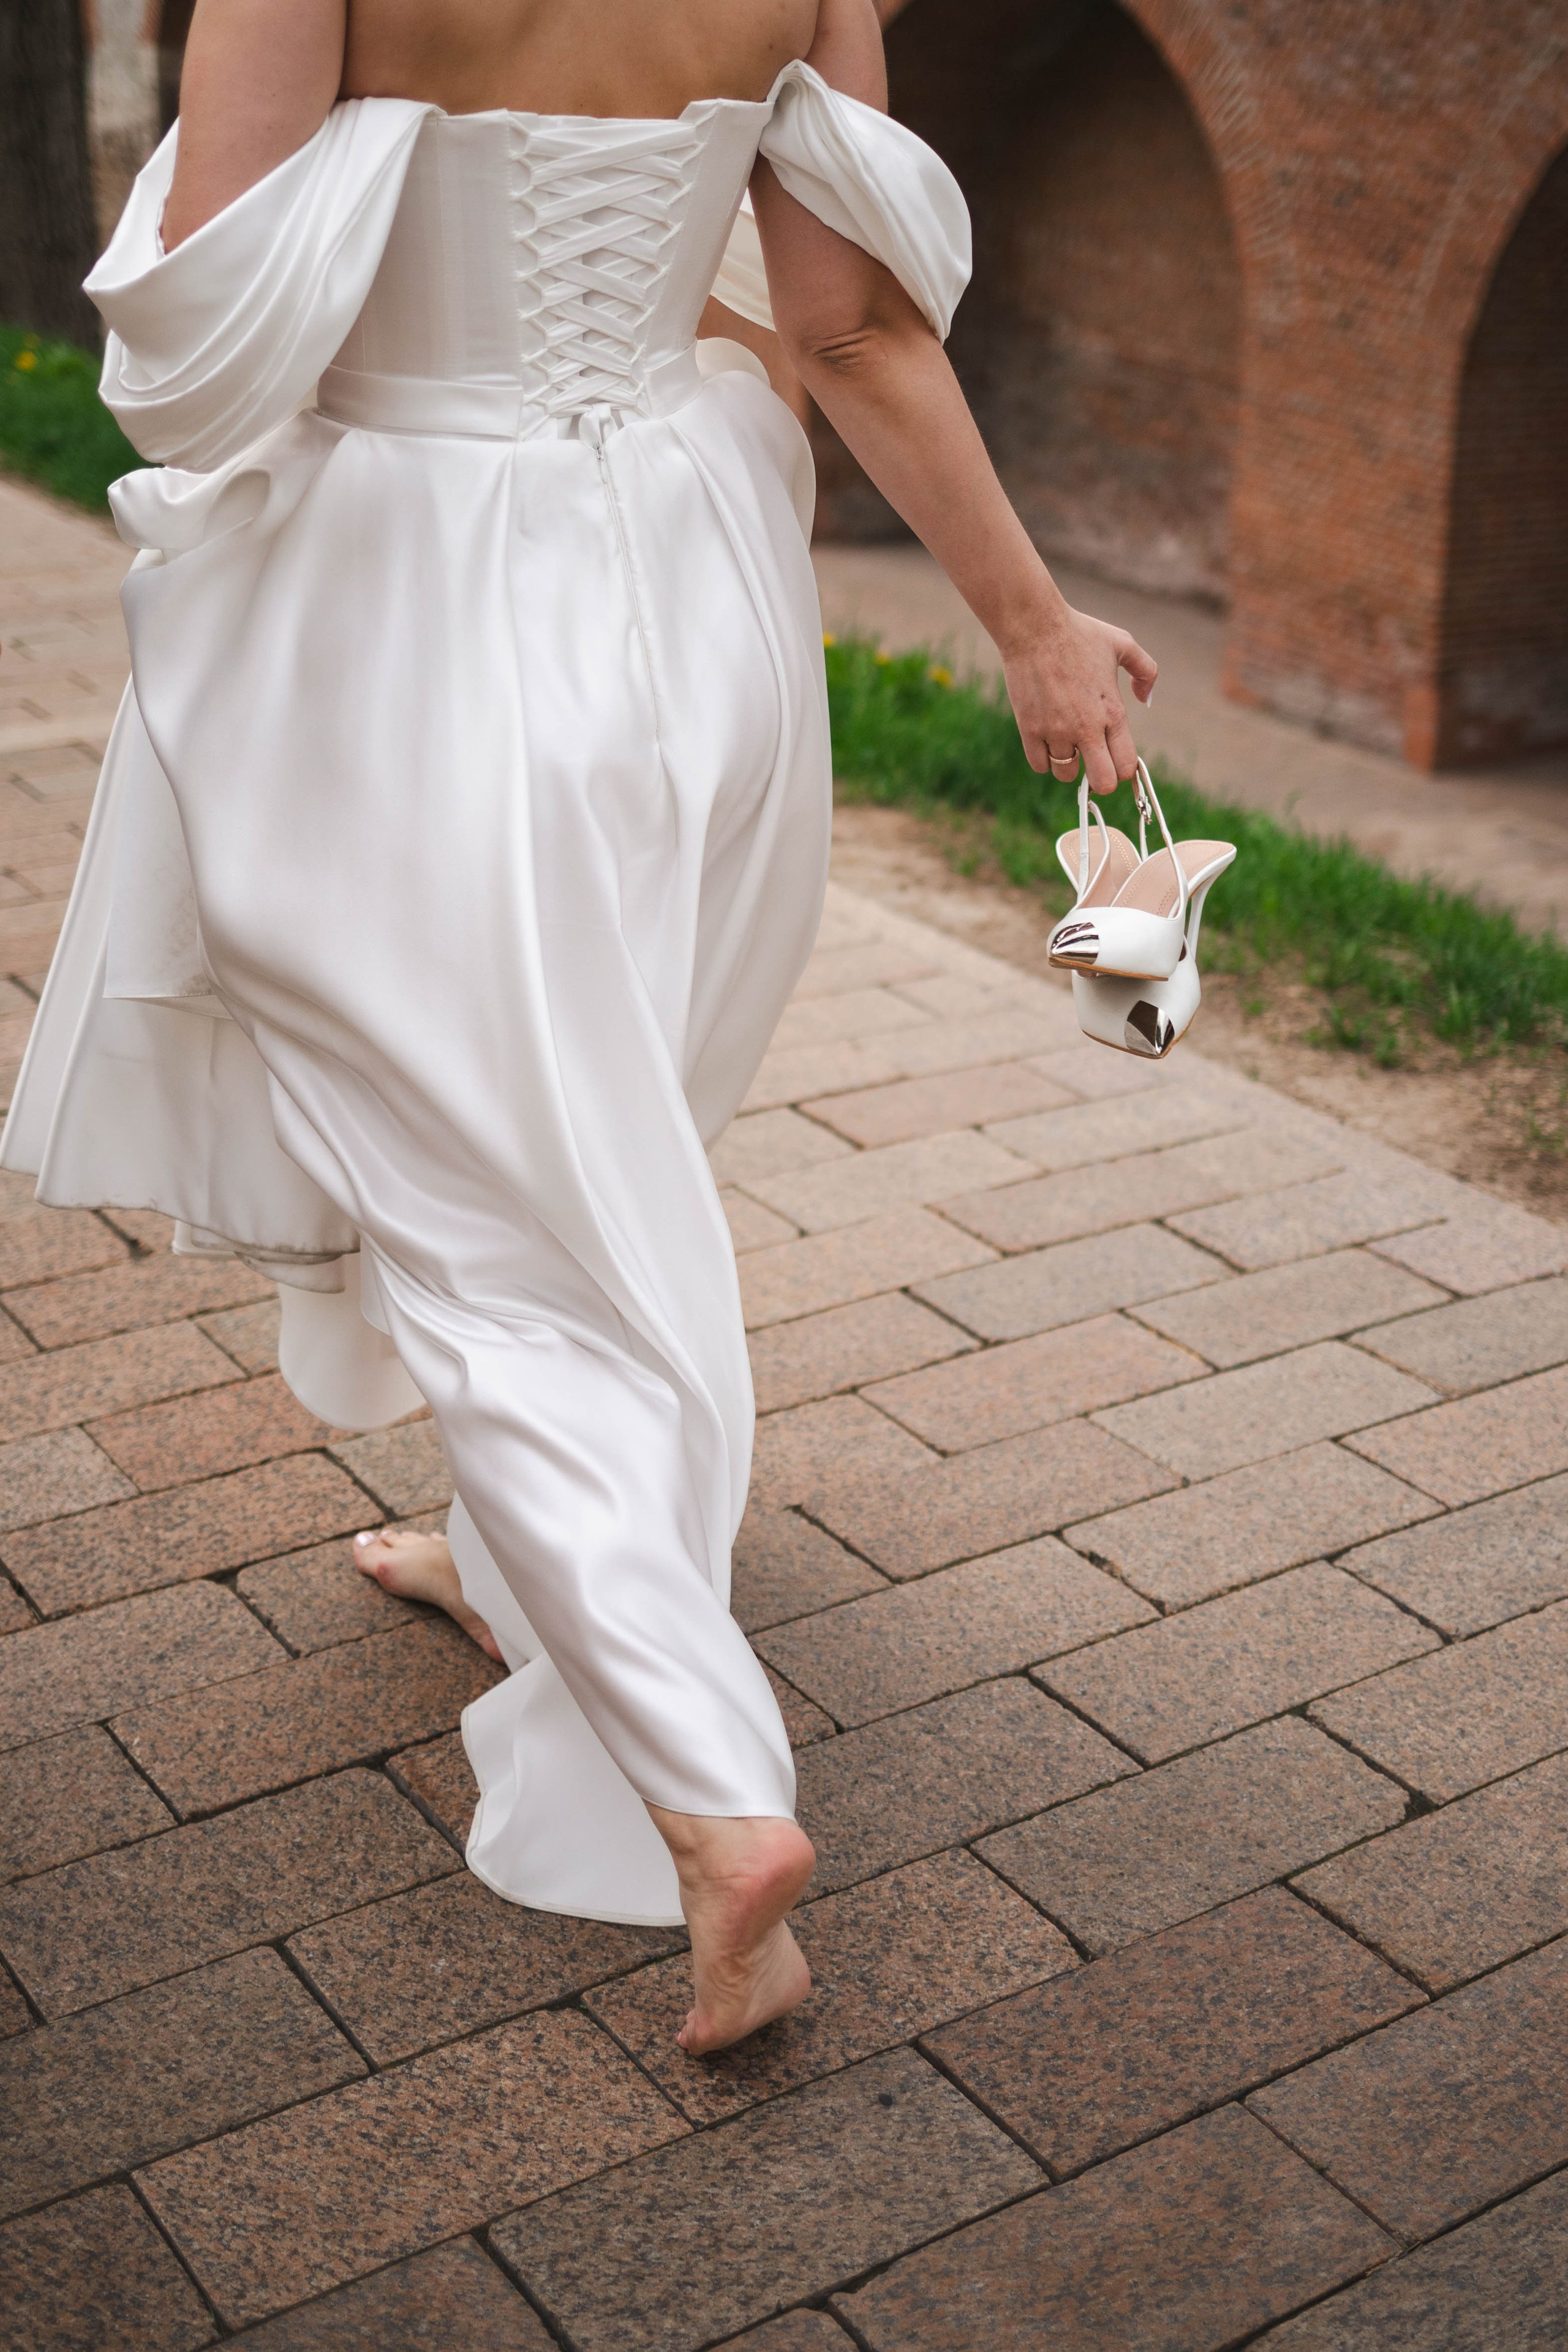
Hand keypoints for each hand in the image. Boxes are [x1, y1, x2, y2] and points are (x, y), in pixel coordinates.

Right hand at [1000, 604, 1157, 794]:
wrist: (1034, 627)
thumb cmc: (1080, 632)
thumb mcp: (1123, 643)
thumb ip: (1145, 671)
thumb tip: (1145, 700)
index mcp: (1113, 711)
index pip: (1126, 766)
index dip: (1123, 769)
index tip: (1115, 757)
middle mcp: (1087, 728)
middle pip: (1102, 782)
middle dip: (1101, 778)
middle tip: (1093, 762)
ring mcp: (1056, 731)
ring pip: (1066, 775)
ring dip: (1069, 764)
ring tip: (1067, 743)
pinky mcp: (1030, 729)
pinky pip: (1039, 765)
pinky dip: (1044, 758)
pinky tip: (1047, 739)